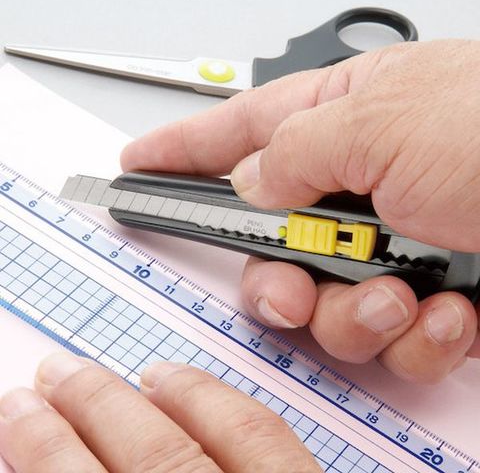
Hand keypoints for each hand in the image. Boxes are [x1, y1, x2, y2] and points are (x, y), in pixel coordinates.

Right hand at [0, 353, 318, 471]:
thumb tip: (66, 459)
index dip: (48, 451)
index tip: (16, 413)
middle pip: (157, 457)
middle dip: (96, 408)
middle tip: (57, 373)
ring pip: (226, 434)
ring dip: (169, 395)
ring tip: (132, 374)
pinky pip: (273, 436)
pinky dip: (229, 408)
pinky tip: (199, 395)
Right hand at [121, 40, 479, 382]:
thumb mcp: (384, 121)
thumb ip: (294, 151)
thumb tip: (248, 181)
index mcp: (345, 118)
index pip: (238, 133)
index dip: (182, 150)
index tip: (141, 164)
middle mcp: (360, 185)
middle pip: (273, 247)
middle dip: (277, 283)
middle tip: (293, 287)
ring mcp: (391, 244)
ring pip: (324, 305)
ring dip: (356, 313)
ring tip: (402, 293)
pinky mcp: (427, 292)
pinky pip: (385, 333)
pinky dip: (413, 333)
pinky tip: (447, 311)